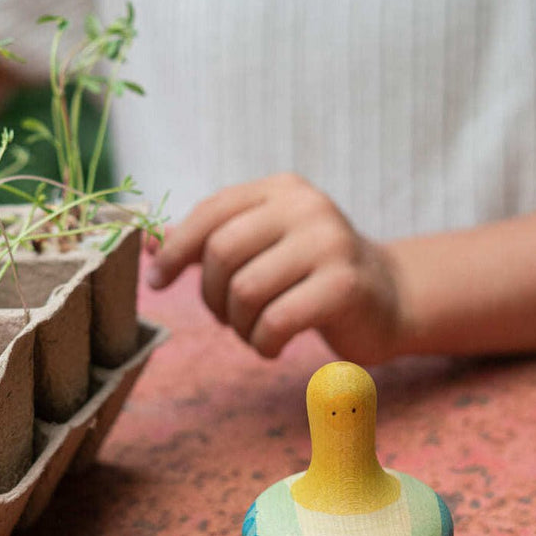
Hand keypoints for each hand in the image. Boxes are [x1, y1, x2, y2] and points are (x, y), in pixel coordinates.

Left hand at [147, 173, 402, 360]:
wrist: (390, 300)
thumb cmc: (315, 276)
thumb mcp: (267, 246)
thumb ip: (213, 240)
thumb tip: (146, 243)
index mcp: (282, 189)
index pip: (211, 212)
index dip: (174, 250)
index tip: (157, 281)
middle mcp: (306, 207)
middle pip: (222, 252)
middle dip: (211, 297)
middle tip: (226, 318)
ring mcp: (329, 243)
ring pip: (245, 290)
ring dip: (238, 325)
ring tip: (254, 332)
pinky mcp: (343, 286)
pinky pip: (276, 320)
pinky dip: (262, 343)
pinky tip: (273, 346)